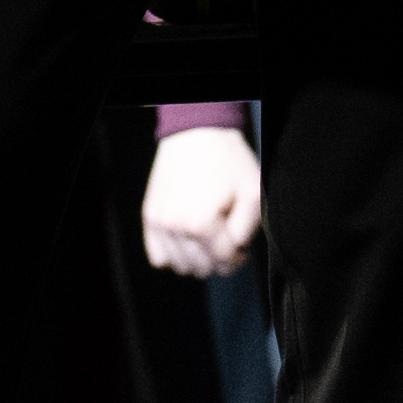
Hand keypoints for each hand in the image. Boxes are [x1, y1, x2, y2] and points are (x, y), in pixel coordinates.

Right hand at [140, 130, 265, 276]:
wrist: (197, 134)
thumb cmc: (227, 161)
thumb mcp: (253, 193)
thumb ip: (247, 230)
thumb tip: (235, 250)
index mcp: (201, 223)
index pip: (225, 261)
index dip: (239, 256)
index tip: (242, 247)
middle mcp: (175, 227)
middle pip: (203, 267)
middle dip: (219, 258)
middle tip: (226, 237)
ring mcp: (158, 223)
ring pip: (181, 266)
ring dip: (197, 259)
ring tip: (207, 236)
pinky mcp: (149, 217)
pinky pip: (159, 257)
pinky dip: (174, 255)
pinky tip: (187, 239)